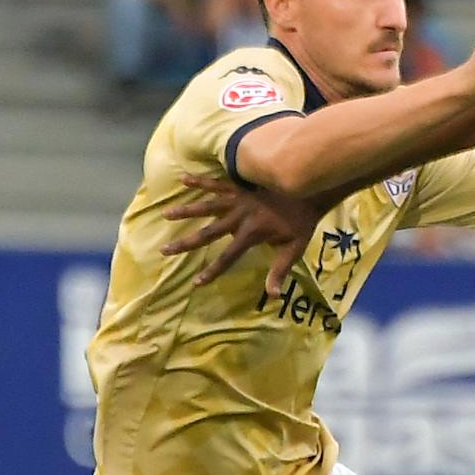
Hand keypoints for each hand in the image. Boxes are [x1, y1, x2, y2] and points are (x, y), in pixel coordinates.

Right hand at [162, 171, 324, 288]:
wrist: (310, 189)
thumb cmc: (302, 221)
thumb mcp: (294, 249)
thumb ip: (279, 271)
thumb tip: (273, 296)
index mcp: (251, 234)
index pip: (228, 257)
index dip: (213, 271)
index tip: (197, 283)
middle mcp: (240, 217)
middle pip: (208, 232)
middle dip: (185, 243)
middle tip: (164, 250)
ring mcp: (238, 199)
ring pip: (207, 205)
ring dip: (186, 210)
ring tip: (166, 214)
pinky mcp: (240, 186)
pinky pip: (217, 183)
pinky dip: (201, 181)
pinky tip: (184, 178)